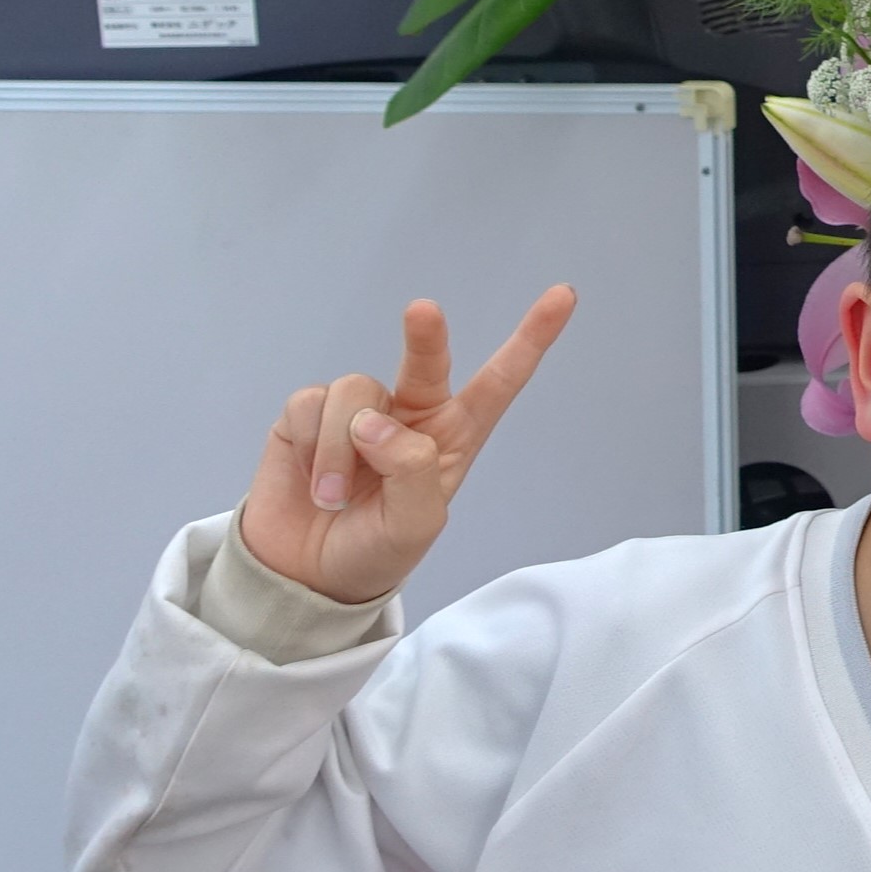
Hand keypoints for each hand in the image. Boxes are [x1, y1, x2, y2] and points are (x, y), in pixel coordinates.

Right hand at [235, 288, 576, 605]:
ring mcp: (358, 412)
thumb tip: (375, 422)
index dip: (532, 338)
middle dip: (427, 334)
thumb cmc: (374, 550)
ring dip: (339, 449)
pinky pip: (309, 404)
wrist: (306, 576)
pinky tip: (311, 480)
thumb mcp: (413, 526)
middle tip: (423, 311)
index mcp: (454, 437)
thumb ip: (410, 471)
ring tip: (334, 496)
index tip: (563, 295)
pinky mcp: (308, 416)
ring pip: (355, 391)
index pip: (500, 382)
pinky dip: (311, 446)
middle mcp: (410, 414)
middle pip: (428, 359)